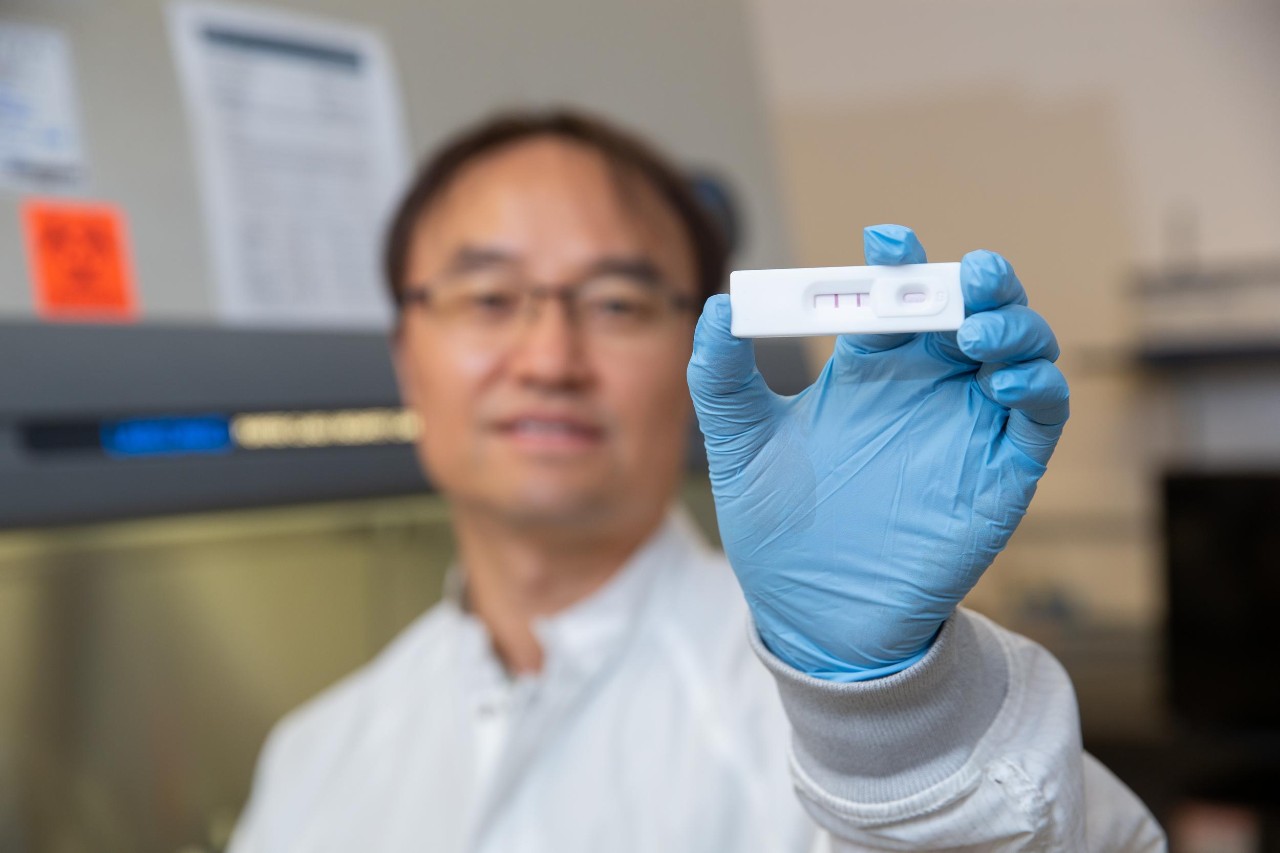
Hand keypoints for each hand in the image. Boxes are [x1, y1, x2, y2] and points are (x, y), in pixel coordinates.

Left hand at [687, 225, 1068, 679]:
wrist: (813, 613)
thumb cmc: (778, 527)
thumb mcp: (739, 444)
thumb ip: (723, 377)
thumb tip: (716, 305)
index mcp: (870, 369)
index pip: (896, 296)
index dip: (899, 260)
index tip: (883, 240)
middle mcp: (925, 388)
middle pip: (972, 309)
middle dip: (978, 280)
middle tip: (965, 274)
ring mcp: (968, 426)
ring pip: (1020, 349)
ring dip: (1014, 326)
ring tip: (977, 333)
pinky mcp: (1002, 472)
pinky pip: (1042, 414)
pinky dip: (1038, 384)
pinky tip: (1006, 378)